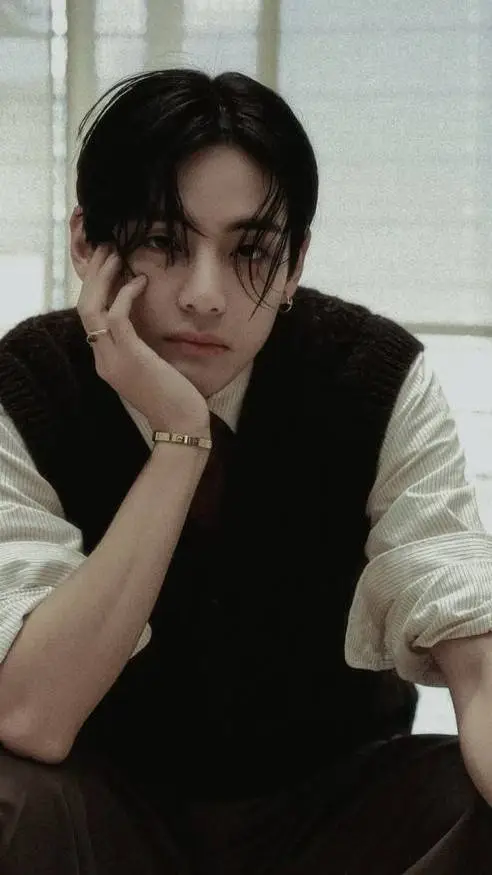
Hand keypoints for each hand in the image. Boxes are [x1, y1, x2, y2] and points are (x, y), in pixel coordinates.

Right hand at [77, 245, 209, 431]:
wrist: (180, 425)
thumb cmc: (174, 399)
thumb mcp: (151, 370)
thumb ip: (142, 349)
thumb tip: (149, 327)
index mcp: (106, 362)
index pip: (90, 319)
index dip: (95, 289)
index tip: (107, 267)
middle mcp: (103, 359)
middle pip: (84, 308)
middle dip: (93, 276)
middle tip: (106, 250)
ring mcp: (113, 359)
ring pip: (92, 308)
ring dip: (102, 278)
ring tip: (115, 254)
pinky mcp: (130, 356)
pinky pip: (117, 316)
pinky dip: (125, 294)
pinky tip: (140, 281)